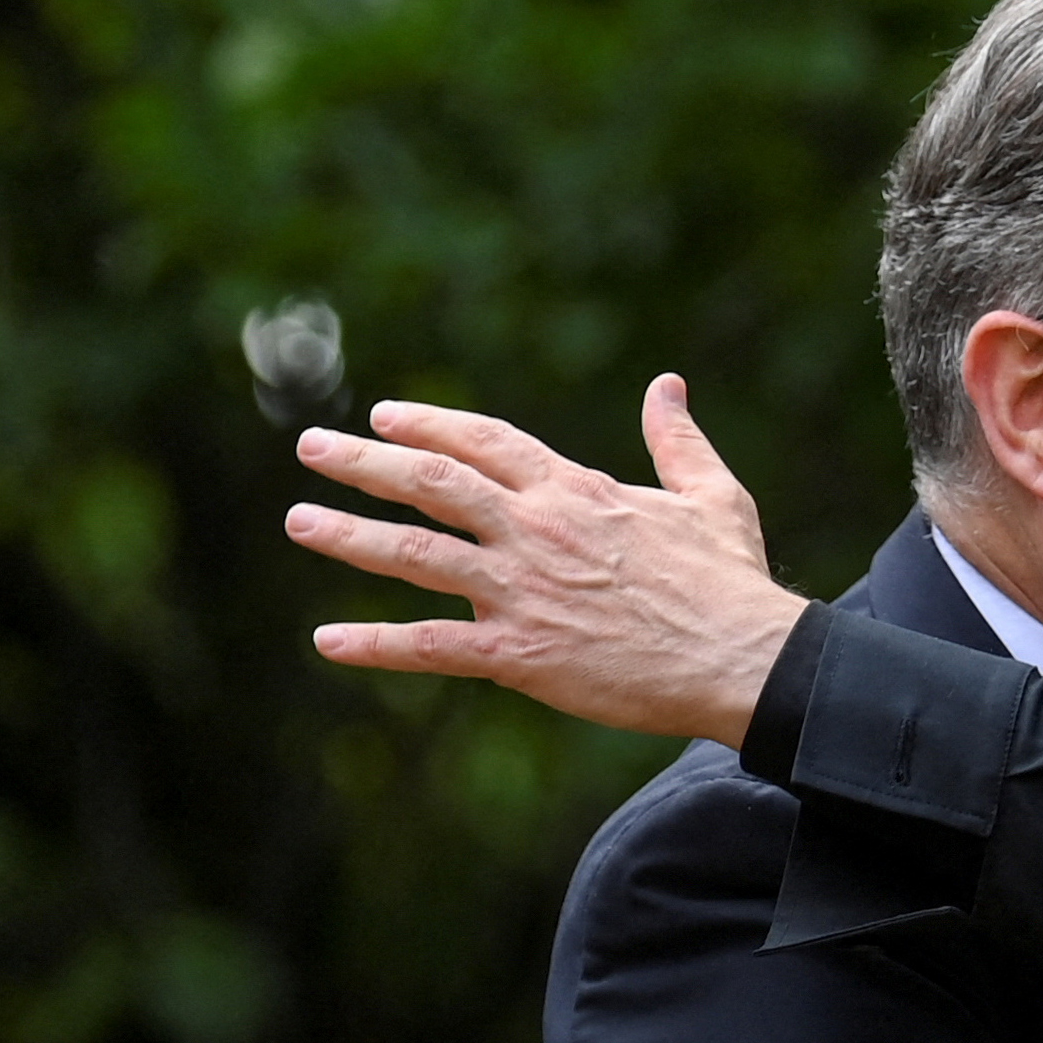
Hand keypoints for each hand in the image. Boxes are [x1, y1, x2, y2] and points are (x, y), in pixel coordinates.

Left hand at [285, 374, 808, 744]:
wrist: (743, 658)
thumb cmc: (732, 581)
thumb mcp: (712, 495)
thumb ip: (676, 440)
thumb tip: (667, 384)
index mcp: (575, 491)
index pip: (483, 442)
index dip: (430, 423)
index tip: (385, 414)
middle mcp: (535, 531)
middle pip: (432, 482)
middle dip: (365, 462)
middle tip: (311, 447)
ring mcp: (521, 591)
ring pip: (416, 553)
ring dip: (350, 535)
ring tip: (299, 520)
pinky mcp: (520, 654)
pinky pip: (431, 646)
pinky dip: (375, 644)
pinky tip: (327, 641)